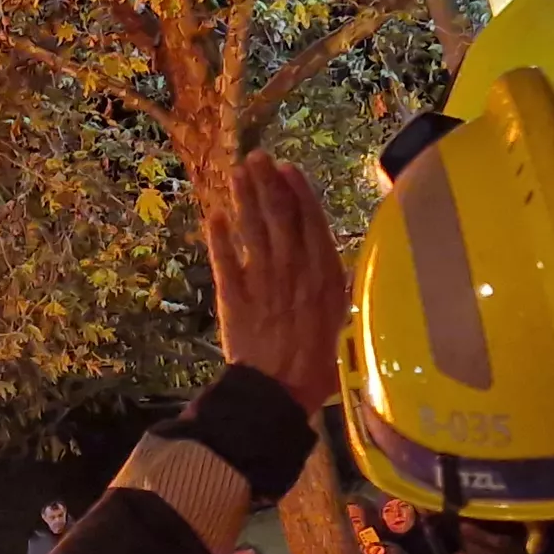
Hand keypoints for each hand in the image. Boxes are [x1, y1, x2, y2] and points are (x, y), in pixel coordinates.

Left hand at [202, 151, 352, 412]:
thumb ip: (329, 287)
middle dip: (267, 186)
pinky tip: (215, 215)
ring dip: (244, 200)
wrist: (279, 396)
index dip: (298, 193)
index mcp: (325, 278)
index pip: (311, 224)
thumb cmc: (318, 367)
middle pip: (279, 220)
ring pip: (252, 233)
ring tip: (237, 173)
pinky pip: (225, 263)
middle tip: (256, 157)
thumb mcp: (339, 322)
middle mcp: (294, 274)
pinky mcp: (234, 300)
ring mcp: (262, 285)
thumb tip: (323, 257)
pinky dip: (219, 239)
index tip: (287, 168)